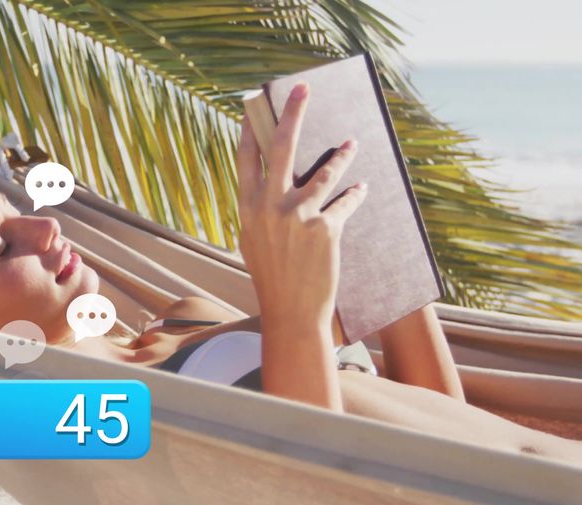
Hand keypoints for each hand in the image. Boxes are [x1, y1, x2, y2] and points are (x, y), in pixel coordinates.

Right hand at [236, 82, 367, 329]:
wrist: (291, 311)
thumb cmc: (272, 276)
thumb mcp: (254, 239)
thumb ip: (260, 209)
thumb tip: (272, 179)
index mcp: (247, 208)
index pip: (247, 159)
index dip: (252, 130)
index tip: (255, 106)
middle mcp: (269, 207)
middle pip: (282, 147)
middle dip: (293, 112)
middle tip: (303, 87)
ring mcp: (297, 216)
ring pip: (323, 172)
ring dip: (340, 156)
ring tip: (350, 143)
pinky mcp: (325, 228)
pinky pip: (344, 202)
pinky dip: (354, 195)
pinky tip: (361, 189)